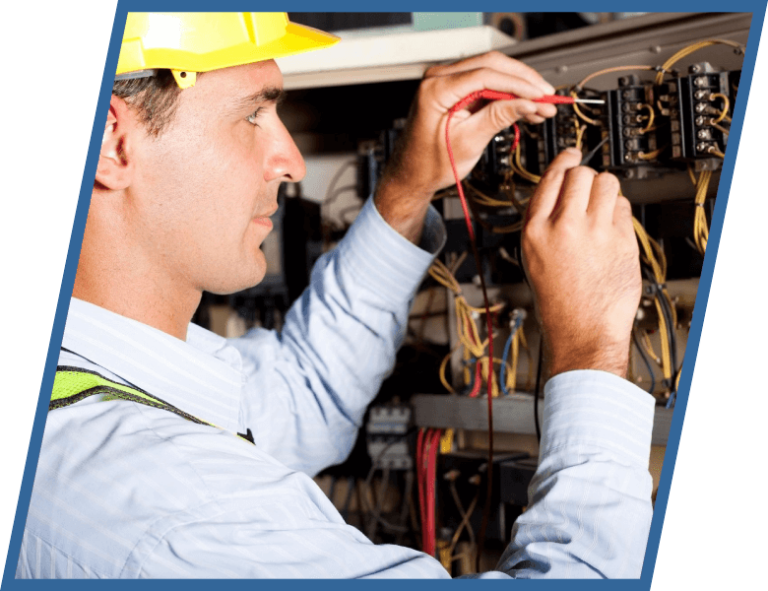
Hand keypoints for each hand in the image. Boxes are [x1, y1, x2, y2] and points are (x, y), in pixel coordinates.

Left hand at [374, 51, 556, 243]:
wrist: (414, 174)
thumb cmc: (430, 163)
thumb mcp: (469, 142)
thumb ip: (498, 117)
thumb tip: (528, 103)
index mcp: (436, 89)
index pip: (485, 75)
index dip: (518, 84)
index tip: (541, 95)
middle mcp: (439, 78)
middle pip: (491, 65)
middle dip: (523, 80)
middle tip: (547, 97)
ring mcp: (447, 82)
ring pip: (492, 71)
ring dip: (519, 87)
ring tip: (542, 106)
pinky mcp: (456, 90)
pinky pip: (487, 84)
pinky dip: (508, 94)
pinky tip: (527, 106)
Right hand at [522, 149, 640, 378]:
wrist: (582, 330)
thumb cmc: (559, 301)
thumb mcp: (535, 257)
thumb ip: (545, 222)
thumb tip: (562, 190)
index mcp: (535, 230)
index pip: (550, 178)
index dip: (564, 161)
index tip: (571, 154)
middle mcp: (563, 226)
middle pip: (580, 173)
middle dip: (586, 177)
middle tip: (588, 188)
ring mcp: (594, 232)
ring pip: (607, 182)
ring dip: (606, 189)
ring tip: (602, 207)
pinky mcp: (621, 240)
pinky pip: (624, 207)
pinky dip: (620, 211)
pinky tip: (612, 228)